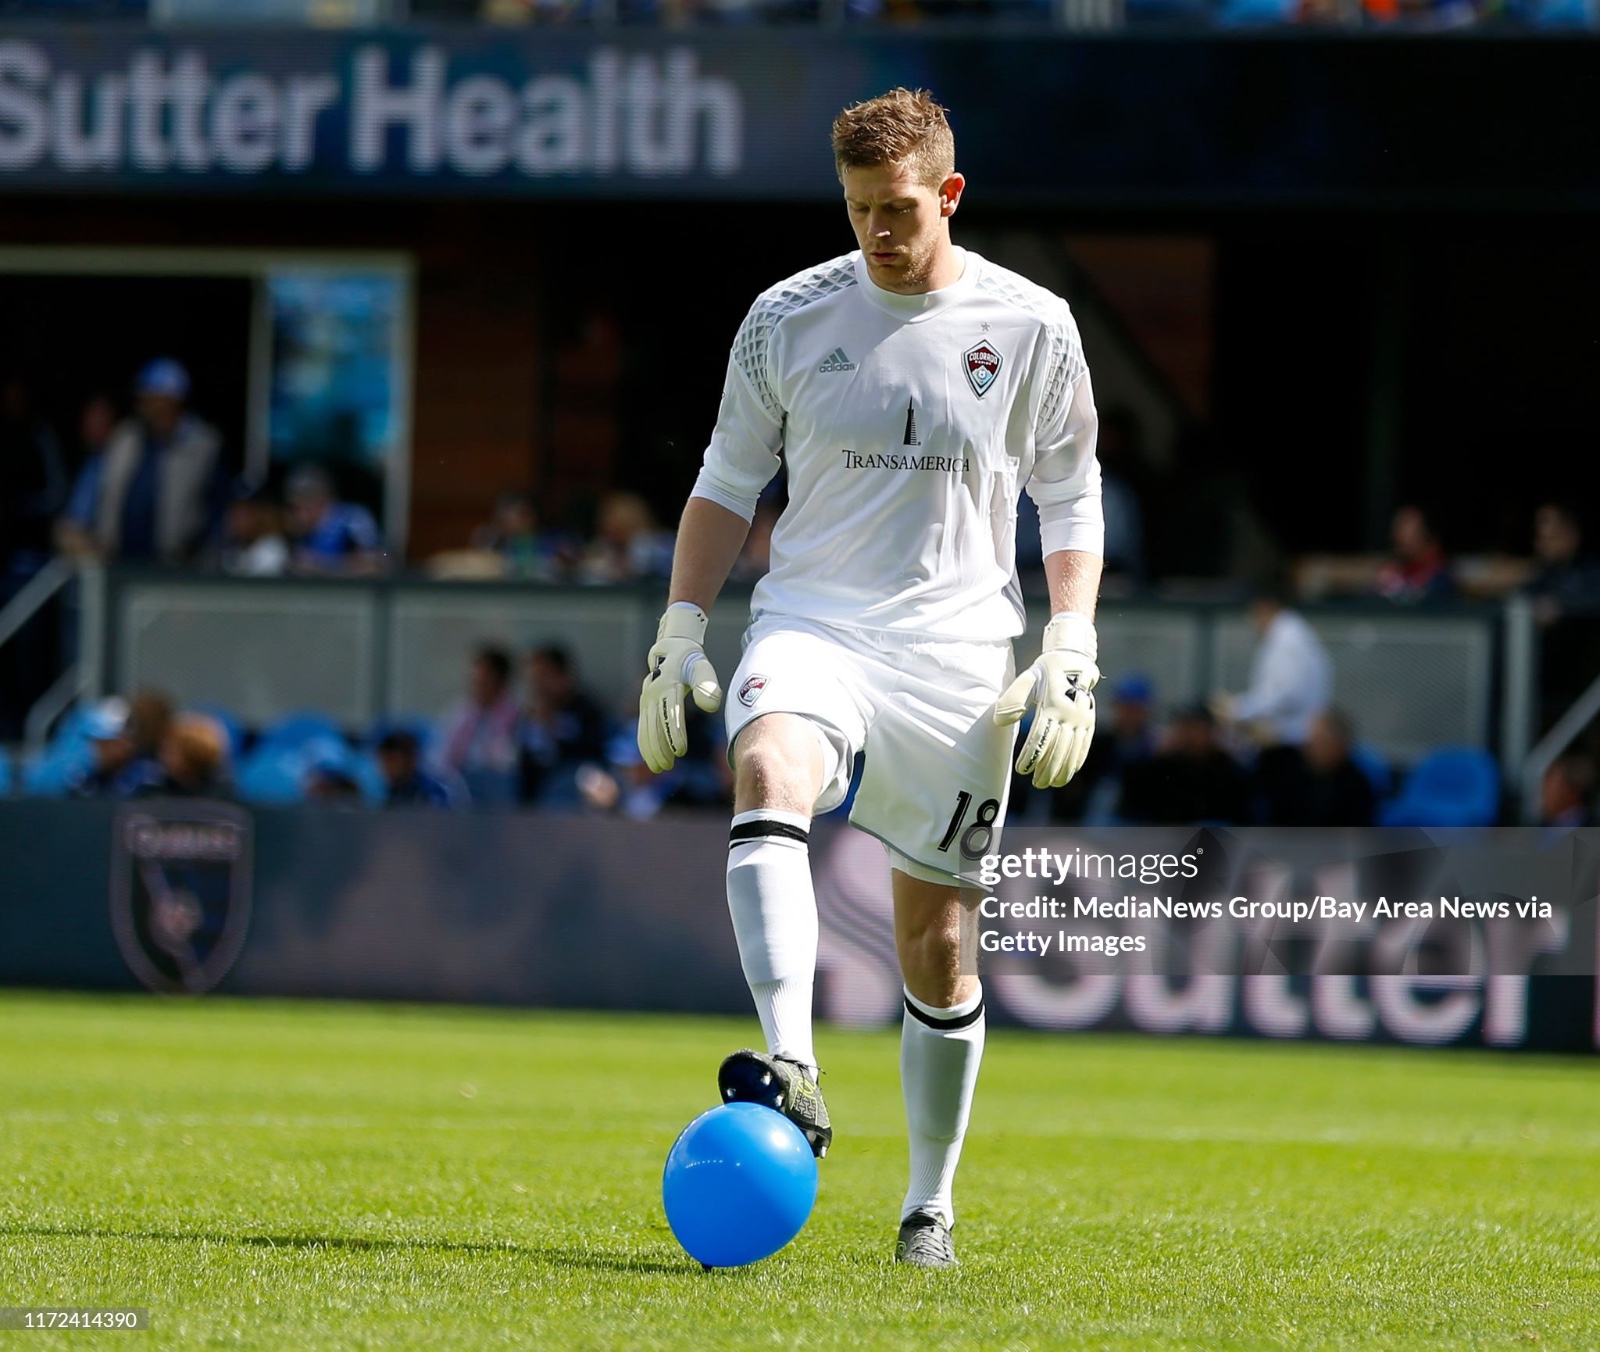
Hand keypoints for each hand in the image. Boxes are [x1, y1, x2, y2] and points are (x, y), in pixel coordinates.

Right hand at [638, 604, 722, 772]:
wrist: (671, 649)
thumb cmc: (692, 661)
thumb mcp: (702, 668)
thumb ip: (707, 685)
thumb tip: (710, 707)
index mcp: (668, 684)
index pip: (671, 713)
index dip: (674, 733)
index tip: (680, 751)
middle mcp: (653, 693)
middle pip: (654, 725)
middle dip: (659, 747)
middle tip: (668, 767)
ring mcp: (646, 699)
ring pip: (646, 728)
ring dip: (651, 749)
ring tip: (660, 768)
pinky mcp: (645, 705)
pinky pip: (643, 726)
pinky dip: (644, 743)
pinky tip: (650, 758)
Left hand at [994, 612, 1098, 788]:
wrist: (1074, 661)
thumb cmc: (1044, 671)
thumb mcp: (1026, 679)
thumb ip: (1013, 699)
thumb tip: (999, 721)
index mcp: (1052, 705)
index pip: (1040, 738)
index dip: (1031, 756)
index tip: (1022, 770)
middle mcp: (1070, 714)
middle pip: (1058, 749)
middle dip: (1047, 769)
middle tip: (1036, 783)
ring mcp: (1082, 719)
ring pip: (1072, 751)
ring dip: (1062, 770)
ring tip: (1051, 784)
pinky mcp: (1089, 721)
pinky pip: (1084, 746)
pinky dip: (1077, 761)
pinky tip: (1069, 773)